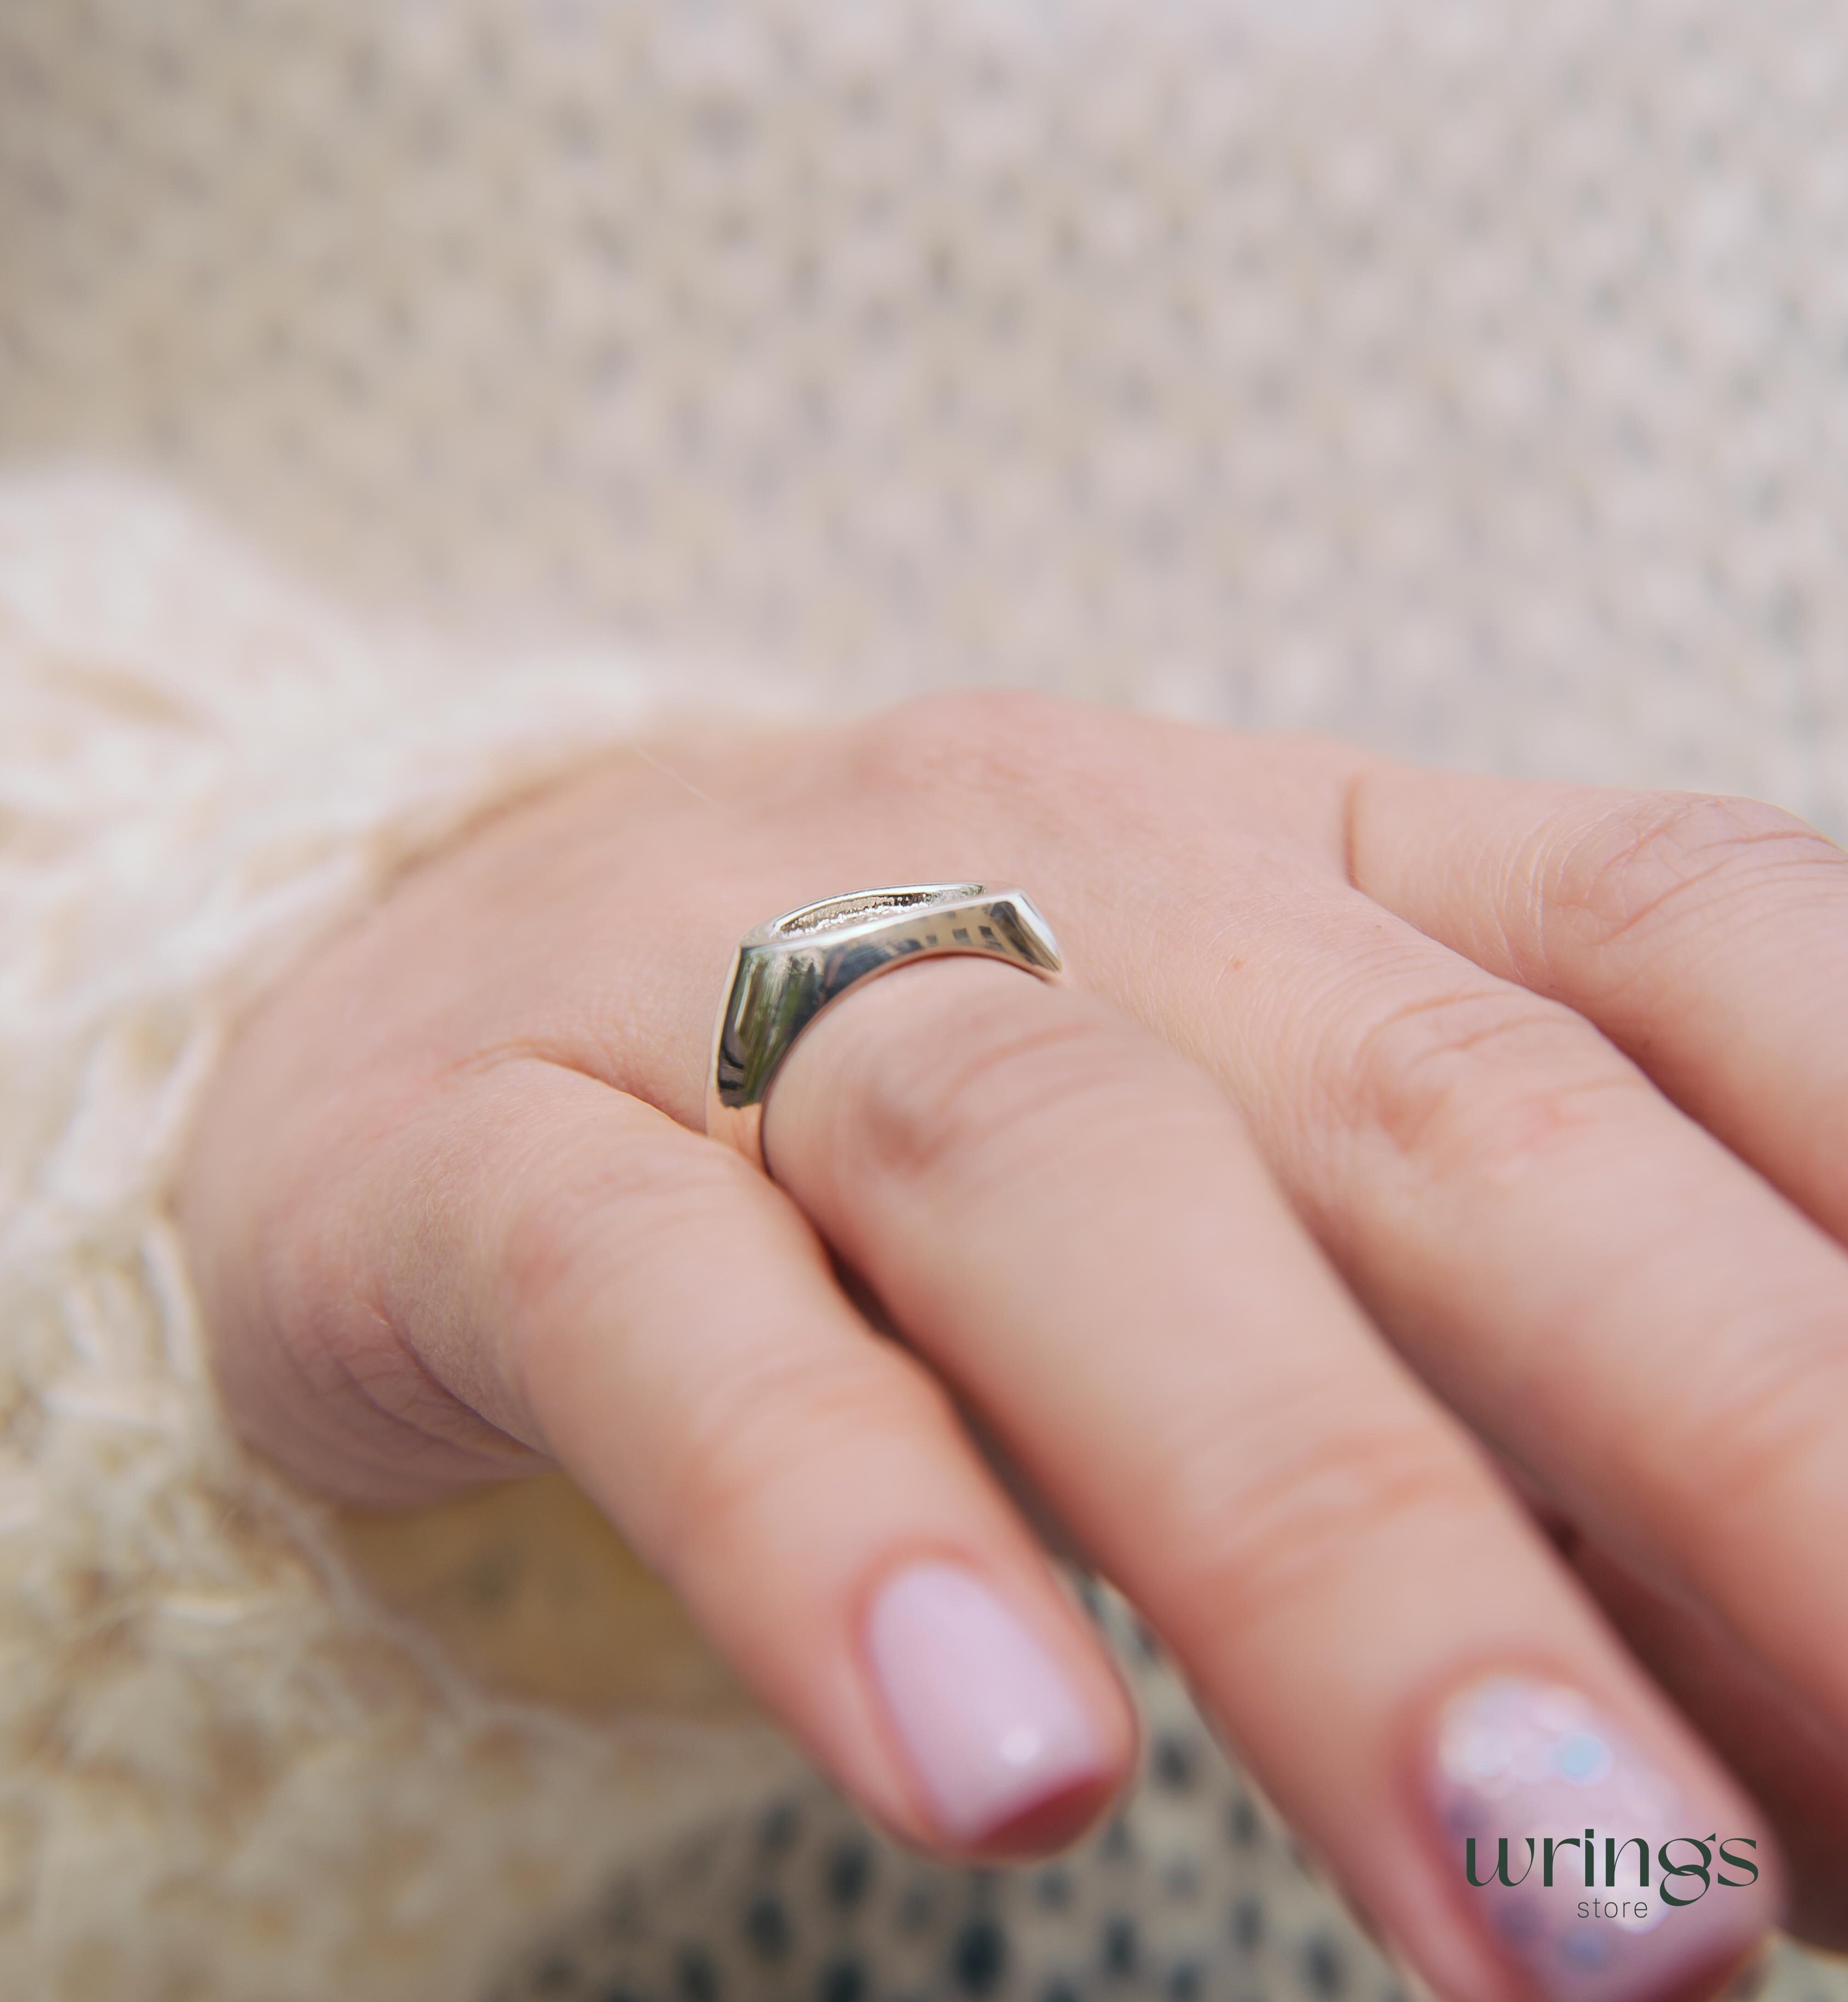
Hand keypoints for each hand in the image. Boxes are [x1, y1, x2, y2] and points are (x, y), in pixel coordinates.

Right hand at [179, 691, 1847, 2001]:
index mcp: (1306, 860)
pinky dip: (837, 1521)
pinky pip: (658, 1303)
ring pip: (1053, 1185)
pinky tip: (995, 1774)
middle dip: (1725, 1427)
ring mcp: (742, 976)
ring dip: (1329, 1537)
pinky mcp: (478, 1141)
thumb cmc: (906, 1142)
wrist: (433, 992)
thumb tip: (1818, 1740)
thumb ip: (1519, 1405)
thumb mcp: (1257, 1199)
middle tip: (1846, 1828)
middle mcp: (1063, 868)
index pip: (1684, 941)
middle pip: (1430, 1104)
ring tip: (1551, 1902)